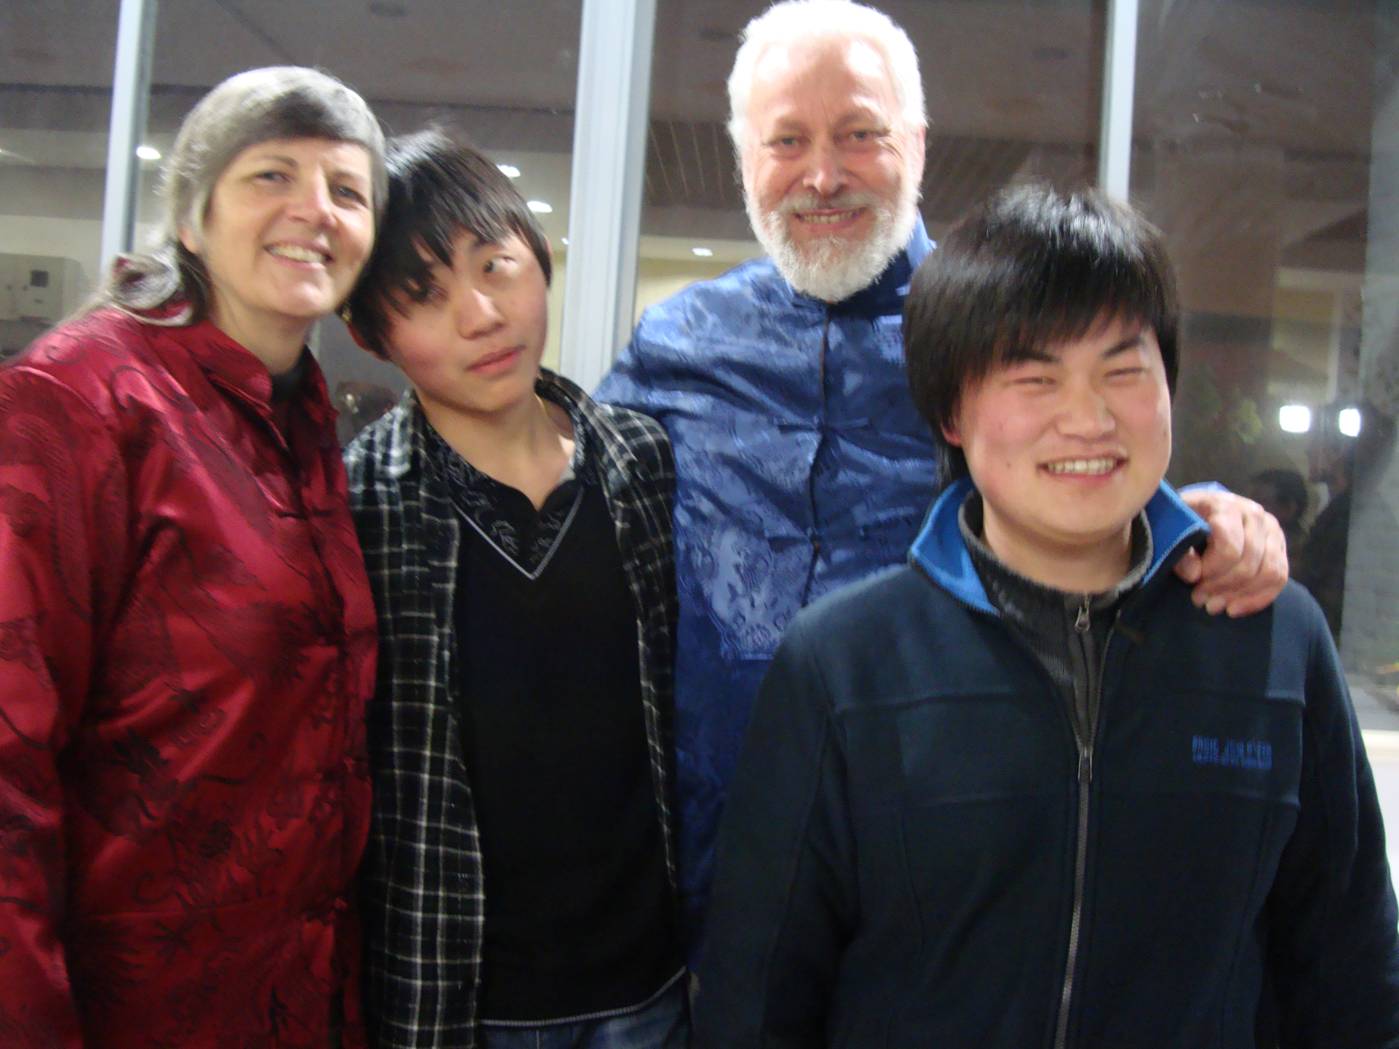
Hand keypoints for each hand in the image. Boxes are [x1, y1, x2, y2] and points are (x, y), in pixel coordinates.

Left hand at [1174, 488, 1287, 616]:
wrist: (1197, 511)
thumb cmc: (1181, 522)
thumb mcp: (1171, 531)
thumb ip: (1180, 552)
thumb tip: (1194, 575)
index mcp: (1225, 505)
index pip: (1230, 548)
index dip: (1212, 572)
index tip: (1192, 582)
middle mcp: (1253, 513)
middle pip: (1249, 563)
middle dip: (1223, 588)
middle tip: (1200, 601)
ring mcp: (1270, 528)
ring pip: (1270, 571)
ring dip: (1241, 595)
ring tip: (1214, 607)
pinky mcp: (1278, 544)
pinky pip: (1280, 576)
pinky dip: (1259, 598)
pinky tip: (1235, 610)